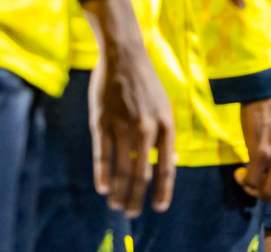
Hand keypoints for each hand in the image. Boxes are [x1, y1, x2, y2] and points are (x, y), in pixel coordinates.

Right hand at [90, 33, 176, 217]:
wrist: (125, 57)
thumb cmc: (146, 85)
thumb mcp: (164, 107)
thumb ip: (165, 136)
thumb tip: (169, 163)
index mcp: (166, 125)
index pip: (166, 166)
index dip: (163, 189)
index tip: (159, 207)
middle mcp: (146, 128)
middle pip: (142, 172)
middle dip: (137, 197)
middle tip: (133, 213)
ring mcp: (123, 125)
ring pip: (121, 168)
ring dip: (119, 191)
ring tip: (116, 206)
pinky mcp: (102, 122)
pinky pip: (102, 154)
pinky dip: (102, 174)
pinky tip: (102, 188)